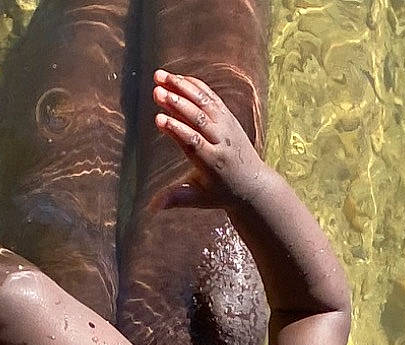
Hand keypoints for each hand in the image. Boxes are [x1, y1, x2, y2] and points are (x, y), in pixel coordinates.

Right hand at [152, 71, 264, 209]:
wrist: (252, 183)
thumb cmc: (221, 193)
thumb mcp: (199, 199)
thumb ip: (176, 199)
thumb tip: (151, 208)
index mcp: (213, 162)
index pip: (193, 142)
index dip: (176, 130)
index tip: (159, 119)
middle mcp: (221, 140)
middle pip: (198, 118)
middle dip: (176, 103)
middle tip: (156, 91)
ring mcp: (226, 125)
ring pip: (203, 102)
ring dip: (181, 87)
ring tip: (159, 76)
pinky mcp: (228, 116)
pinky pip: (210, 97)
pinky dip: (194, 85)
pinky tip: (176, 78)